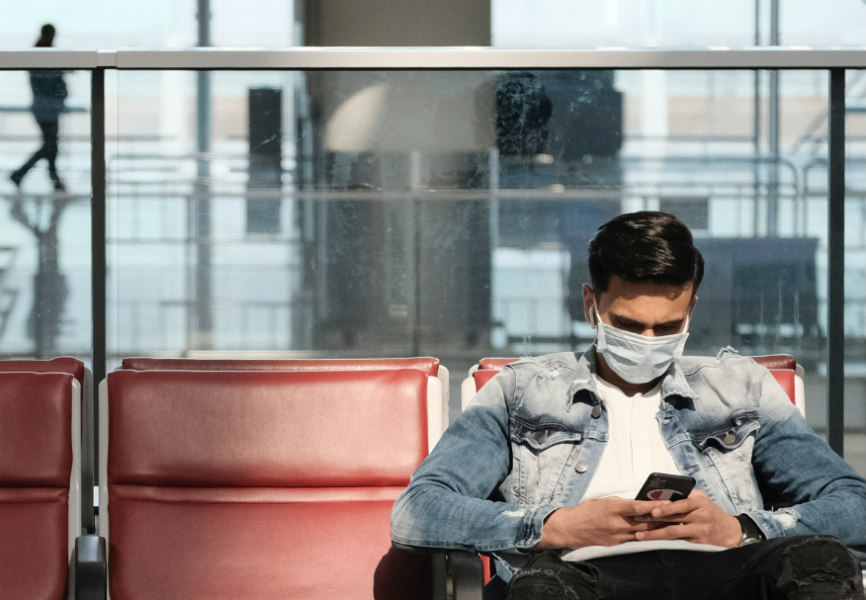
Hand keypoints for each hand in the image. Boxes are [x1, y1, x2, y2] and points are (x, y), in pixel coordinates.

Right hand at [536, 497, 669, 549]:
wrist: (570, 528)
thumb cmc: (586, 511)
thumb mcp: (604, 500)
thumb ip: (622, 503)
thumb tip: (639, 503)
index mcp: (614, 508)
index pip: (639, 507)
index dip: (655, 507)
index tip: (669, 504)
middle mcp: (617, 523)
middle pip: (645, 522)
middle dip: (663, 520)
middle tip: (679, 517)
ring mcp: (617, 535)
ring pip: (643, 533)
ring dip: (658, 530)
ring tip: (672, 527)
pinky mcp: (616, 544)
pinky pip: (634, 540)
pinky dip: (646, 537)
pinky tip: (656, 536)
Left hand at [633, 489, 741, 547]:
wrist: (730, 531)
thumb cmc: (710, 511)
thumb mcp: (701, 499)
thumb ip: (684, 496)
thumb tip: (660, 495)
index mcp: (699, 502)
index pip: (681, 504)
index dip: (666, 508)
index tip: (652, 511)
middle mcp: (700, 516)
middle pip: (673, 519)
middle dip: (652, 520)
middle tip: (636, 520)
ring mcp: (699, 531)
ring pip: (673, 533)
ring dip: (654, 535)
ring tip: (639, 535)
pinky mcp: (698, 544)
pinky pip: (677, 542)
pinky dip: (663, 542)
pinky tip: (651, 542)